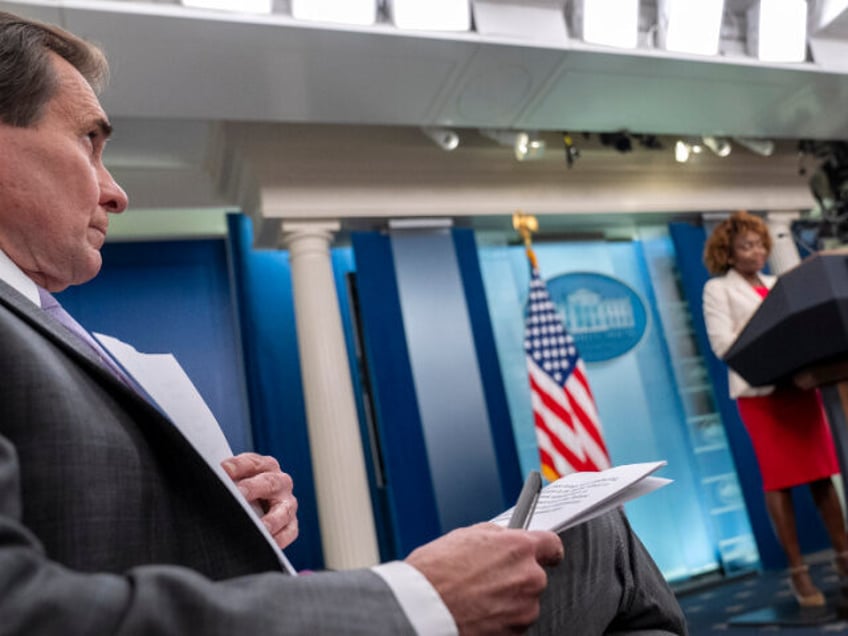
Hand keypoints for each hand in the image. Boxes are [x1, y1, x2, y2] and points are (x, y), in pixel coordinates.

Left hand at [221, 452, 297, 549]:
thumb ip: (227, 481)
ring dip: (271, 519)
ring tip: (261, 527)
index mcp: (265, 466)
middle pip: (269, 483)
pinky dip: (280, 538)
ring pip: (283, 510)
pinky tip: (268, 543)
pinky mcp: (291, 524)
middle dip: (253, 488)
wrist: (259, 505)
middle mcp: (280, 482)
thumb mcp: (236, 480)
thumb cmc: (243, 491)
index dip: (238, 466)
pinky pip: (289, 532)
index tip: (223, 469)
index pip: (252, 463)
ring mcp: (287, 504)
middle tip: (239, 494)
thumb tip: (212, 484)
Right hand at [405, 523, 562, 634]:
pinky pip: (513, 622)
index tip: (545, 553)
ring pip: (524, 601)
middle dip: (516, 576)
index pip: (551, 545)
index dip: (545, 549)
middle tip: (488, 578)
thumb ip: (495, 537)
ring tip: (477, 597)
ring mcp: (524, 609)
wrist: (422, 609)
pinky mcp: (515, 633)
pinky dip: (500, 619)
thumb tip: (503, 539)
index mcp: (519, 548)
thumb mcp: (465, 536)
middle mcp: (529, 577)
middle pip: (534, 575)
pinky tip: (477, 611)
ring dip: (508, 600)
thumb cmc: (436, 572)